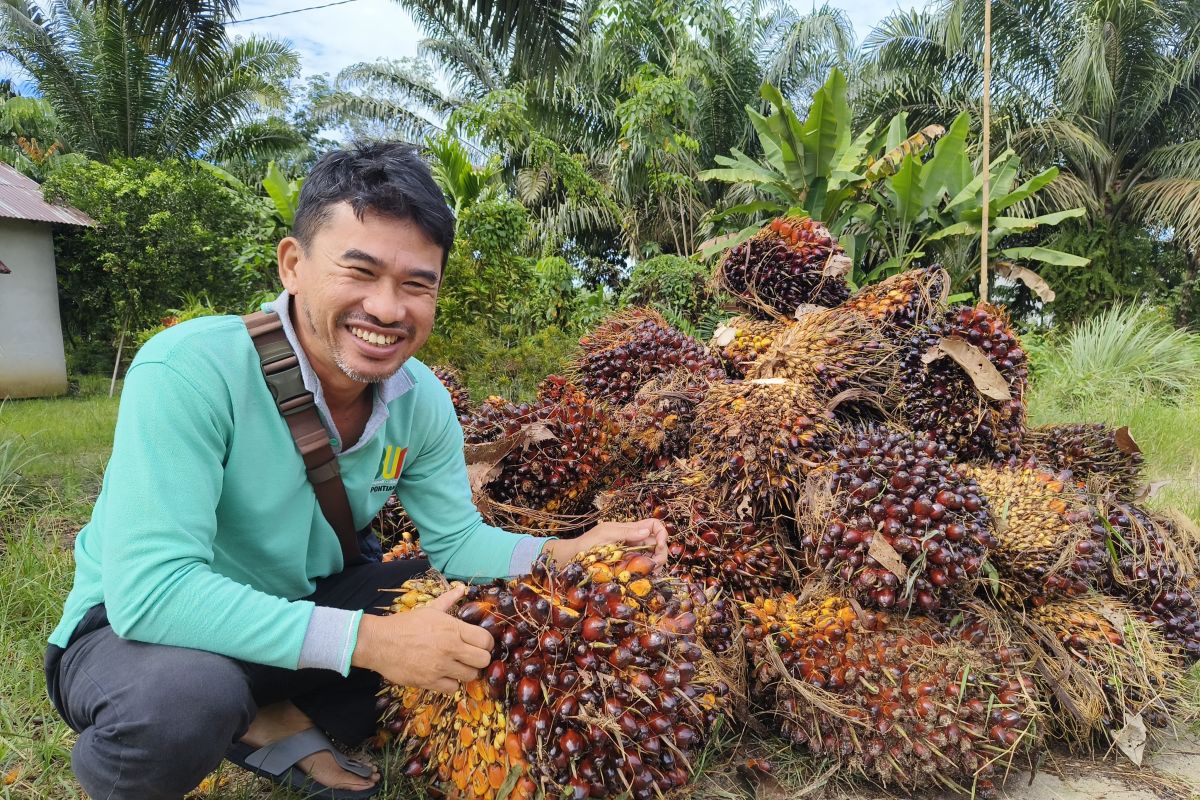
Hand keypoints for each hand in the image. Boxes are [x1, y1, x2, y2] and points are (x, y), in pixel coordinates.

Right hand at [351, 584, 493, 693]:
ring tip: (458, 666)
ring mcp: (441, 666)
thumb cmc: (406, 624)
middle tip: (471, 657)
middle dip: (480, 659)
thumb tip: (462, 588)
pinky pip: (453, 688)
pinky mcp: (430, 681)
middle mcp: (450, 648)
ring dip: (466, 672)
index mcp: (453, 628)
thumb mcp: (430, 609)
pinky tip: (444, 675)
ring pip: (470, 676)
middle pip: (483, 660)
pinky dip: (451, 683)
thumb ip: (449, 600)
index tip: (481, 644)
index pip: (486, 640)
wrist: (380, 642)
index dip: (487, 643)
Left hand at [543, 518, 668, 567]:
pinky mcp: (627, 566)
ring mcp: (631, 554)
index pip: (654, 525)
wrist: (574, 557)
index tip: (660, 544)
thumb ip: (627, 532)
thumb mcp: (607, 533)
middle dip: (662, 552)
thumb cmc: (588, 543)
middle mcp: (634, 541)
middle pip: (657, 543)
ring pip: (652, 557)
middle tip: (656, 564)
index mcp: (631, 529)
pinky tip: (644, 577)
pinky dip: (647, 571)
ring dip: (656, 563)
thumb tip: (648, 531)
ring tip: (651, 572)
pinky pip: (643, 568)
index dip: (662, 533)